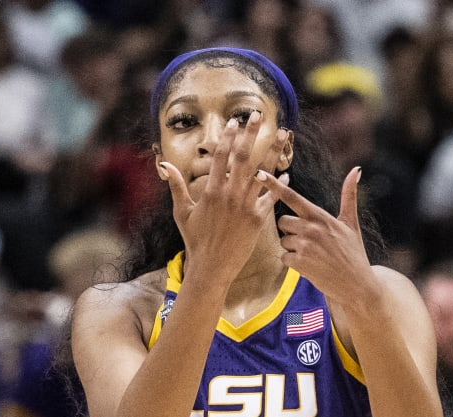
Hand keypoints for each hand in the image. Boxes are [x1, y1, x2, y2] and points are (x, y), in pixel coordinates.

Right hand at [157, 112, 276, 290]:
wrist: (212, 266)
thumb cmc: (195, 240)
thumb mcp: (181, 212)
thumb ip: (176, 186)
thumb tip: (165, 164)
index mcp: (211, 190)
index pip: (221, 156)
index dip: (228, 136)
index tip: (234, 121)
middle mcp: (230, 195)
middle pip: (243, 157)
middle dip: (251, 133)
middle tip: (259, 115)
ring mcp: (246, 206)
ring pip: (263, 172)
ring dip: (274, 151)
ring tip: (283, 133)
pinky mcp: (258, 220)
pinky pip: (272, 198)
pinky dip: (279, 185)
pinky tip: (287, 173)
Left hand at [262, 167, 377, 311]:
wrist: (357, 285)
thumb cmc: (354, 253)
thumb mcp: (351, 223)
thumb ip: (349, 195)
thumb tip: (356, 169)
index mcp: (320, 216)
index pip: (292, 197)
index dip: (274, 185)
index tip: (258, 173)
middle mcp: (311, 228)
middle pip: (282, 222)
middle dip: (290, 231)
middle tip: (309, 241)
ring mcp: (305, 246)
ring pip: (283, 241)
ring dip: (293, 249)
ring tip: (313, 256)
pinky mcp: (301, 263)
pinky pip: (284, 258)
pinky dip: (294, 263)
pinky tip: (310, 266)